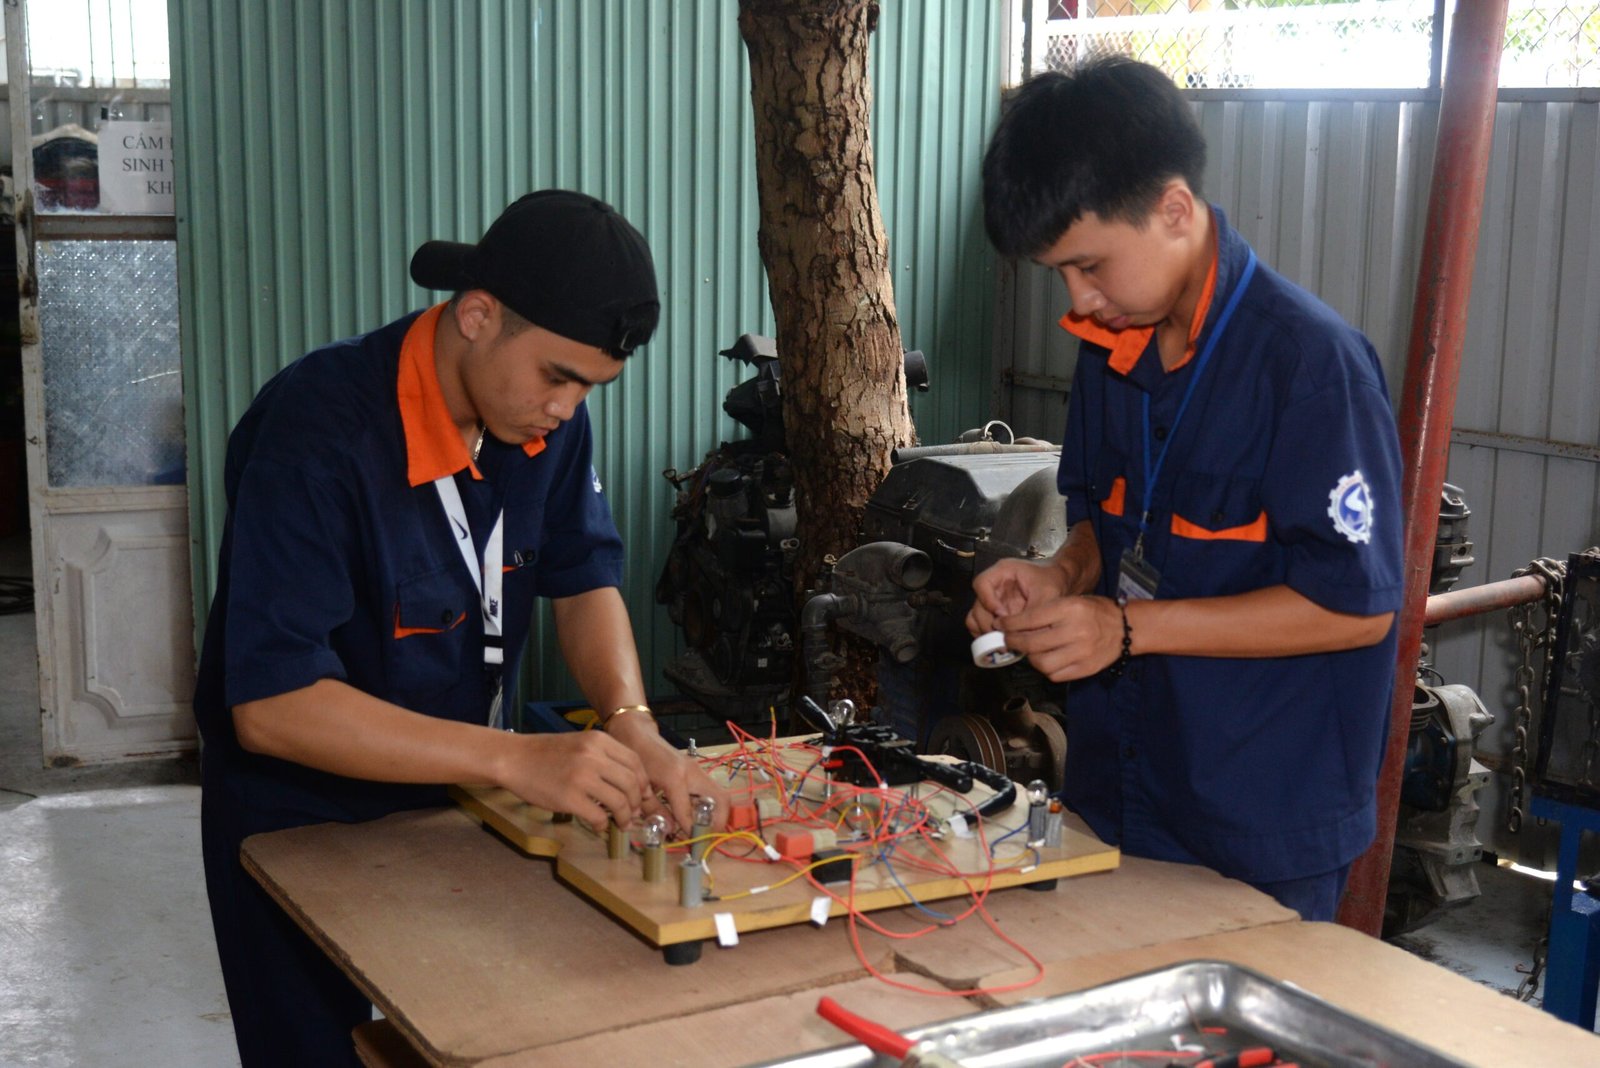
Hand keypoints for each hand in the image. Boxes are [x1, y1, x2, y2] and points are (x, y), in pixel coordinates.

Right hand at [494, 730, 650, 833]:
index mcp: (599, 740)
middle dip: (637, 803)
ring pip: (619, 802)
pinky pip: (598, 816)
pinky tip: (598, 825)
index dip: (644, 782)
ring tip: (620, 823)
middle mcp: (593, 756)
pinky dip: (603, 825)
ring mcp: (582, 777)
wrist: (514, 758)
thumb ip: (604, 758)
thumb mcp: (580, 744)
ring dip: (624, 817)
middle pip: (632, 783)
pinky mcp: (569, 798)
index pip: (635, 762)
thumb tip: (630, 784)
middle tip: (632, 814)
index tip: (643, 795)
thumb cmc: (546, 754)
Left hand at [605, 713, 729, 834]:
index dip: (690, 830)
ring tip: (703, 829)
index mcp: (675, 777)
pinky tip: (696, 816)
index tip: (691, 844)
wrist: (636, 733)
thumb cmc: (635, 758)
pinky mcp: (697, 770)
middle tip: (706, 836)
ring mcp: (697, 769)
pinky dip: (710, 805)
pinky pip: (711, 791)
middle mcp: (692, 772)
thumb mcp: (639, 787)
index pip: (689, 812)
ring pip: (719, 795)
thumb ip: (654, 810)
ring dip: (716, 814)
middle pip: (720, 799)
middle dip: (718, 822)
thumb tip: (669, 830)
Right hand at [967, 557, 1073, 635]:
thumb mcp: (1048, 594)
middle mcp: (993, 586)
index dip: (987, 601)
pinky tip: (1002, 643)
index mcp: (1002, 571)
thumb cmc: (1052, 581)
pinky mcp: (995, 614)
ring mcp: (992, 600)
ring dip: (985, 631)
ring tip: (1002, 642)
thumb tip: (1023, 635)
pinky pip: (980, 625)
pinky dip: (987, 636)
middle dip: (988, 623)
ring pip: (975, 617)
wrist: (1060, 582)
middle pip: (977, 604)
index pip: (982, 583)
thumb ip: (1035, 613)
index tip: (1003, 615)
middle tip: (1002, 636)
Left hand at [998, 594, 1125, 681]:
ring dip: (1029, 659)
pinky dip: (1045, 670)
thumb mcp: (1071, 601)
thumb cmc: (1095, 611)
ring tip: (1028, 652)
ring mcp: (1081, 652)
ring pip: (1041, 663)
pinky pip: (1055, 675)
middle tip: (1007, 640)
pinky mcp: (1085, 669)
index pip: (1030, 618)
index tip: (1001, 625)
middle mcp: (1075, 631)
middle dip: (1013, 642)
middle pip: (1032, 643)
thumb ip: (1046, 612)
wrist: (1126, 628)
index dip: (1010, 624)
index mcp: (1070, 609)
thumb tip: (1015, 624)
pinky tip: (1045, 660)